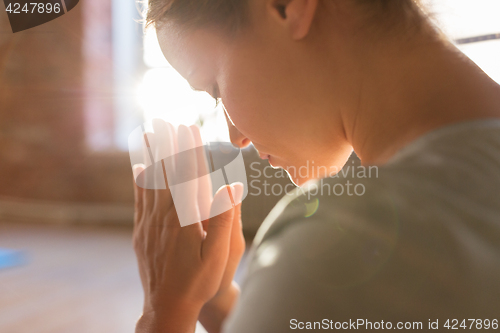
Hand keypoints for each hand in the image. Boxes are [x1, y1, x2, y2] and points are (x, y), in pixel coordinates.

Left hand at [132, 121, 243, 331]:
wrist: (167, 308)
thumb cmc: (198, 283)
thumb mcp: (218, 256)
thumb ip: (223, 220)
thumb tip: (231, 186)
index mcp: (185, 219)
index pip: (188, 176)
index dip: (189, 149)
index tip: (189, 127)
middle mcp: (164, 217)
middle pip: (165, 173)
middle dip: (167, 144)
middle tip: (165, 119)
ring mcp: (149, 224)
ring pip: (149, 181)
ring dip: (150, 155)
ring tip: (148, 133)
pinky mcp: (141, 232)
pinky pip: (139, 198)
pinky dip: (138, 179)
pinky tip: (137, 166)